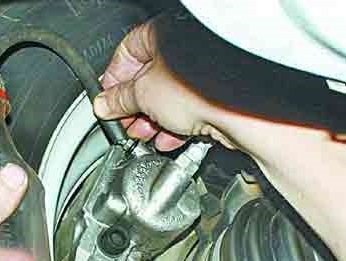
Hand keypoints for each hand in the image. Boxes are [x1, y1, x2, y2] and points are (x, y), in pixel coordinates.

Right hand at [93, 21, 234, 150]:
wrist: (239, 111)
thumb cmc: (199, 87)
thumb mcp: (143, 94)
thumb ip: (119, 99)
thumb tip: (106, 104)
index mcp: (165, 34)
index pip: (129, 52)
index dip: (114, 79)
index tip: (107, 100)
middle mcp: (186, 50)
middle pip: (149, 80)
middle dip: (134, 107)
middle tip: (124, 122)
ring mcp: (203, 76)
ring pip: (169, 100)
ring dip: (152, 122)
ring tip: (144, 135)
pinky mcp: (217, 100)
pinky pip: (189, 113)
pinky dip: (175, 128)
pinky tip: (167, 141)